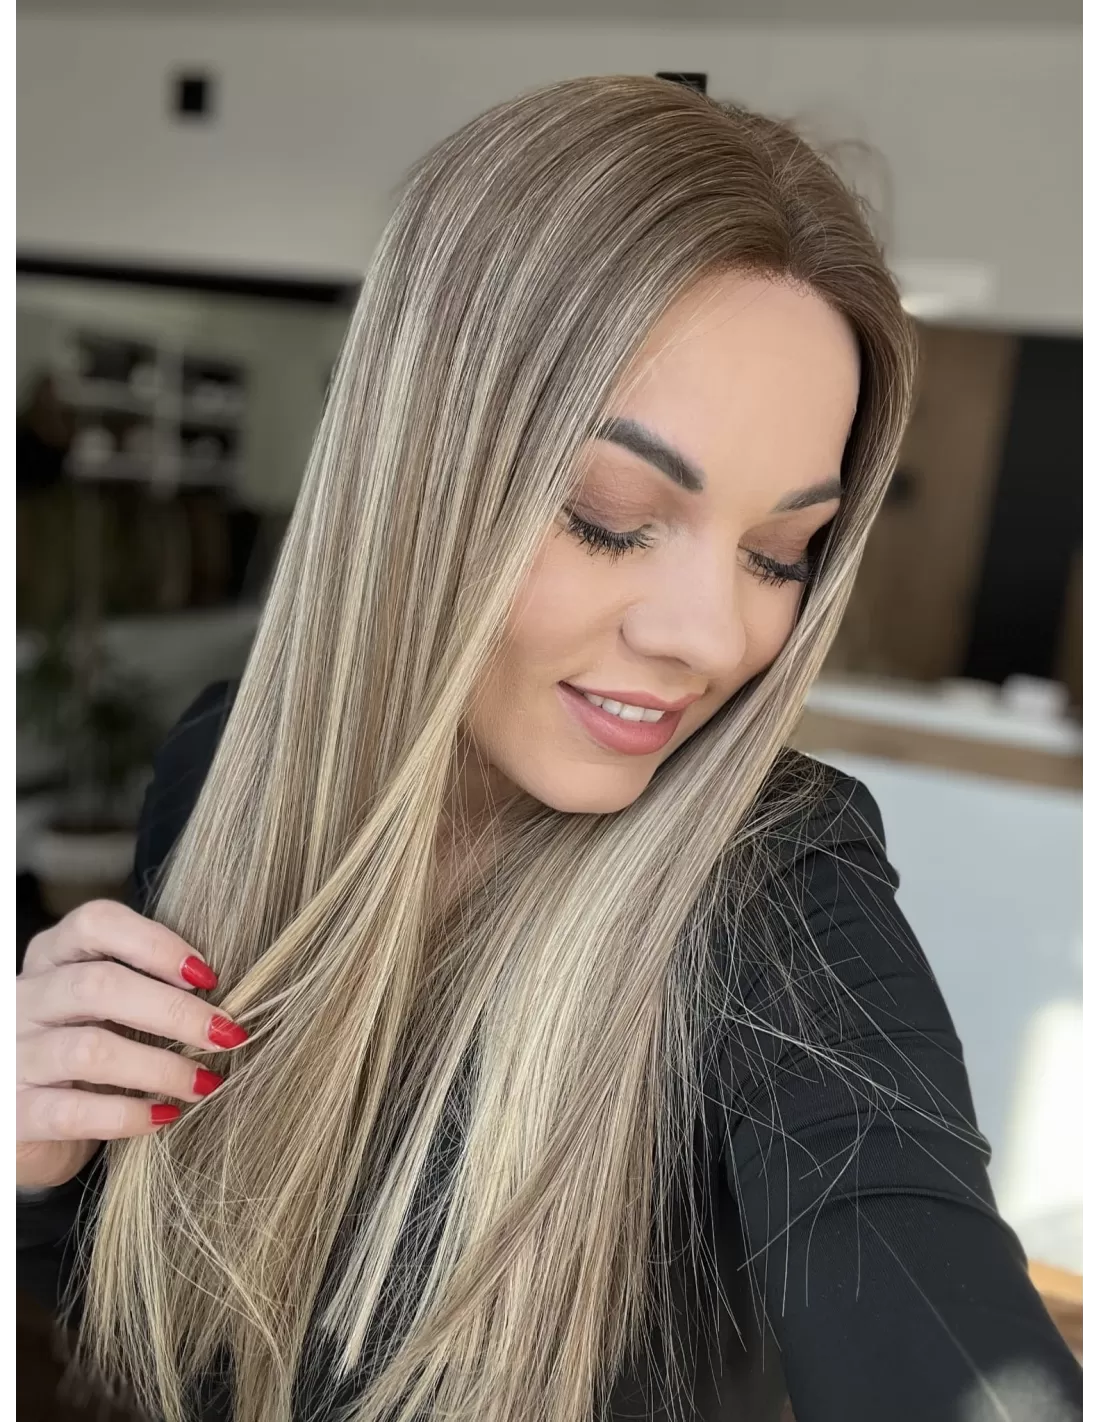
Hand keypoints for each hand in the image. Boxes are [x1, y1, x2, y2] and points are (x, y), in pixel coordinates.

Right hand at [17, 898, 247, 1189]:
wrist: (25, 1121)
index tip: (208, 975)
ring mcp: (13, 1054)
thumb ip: (150, 986)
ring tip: (206, 1082)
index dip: (156, 943)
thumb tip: (234, 990)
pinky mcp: (13, 1113)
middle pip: (98, 985)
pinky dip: (128, 1115)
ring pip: (89, 1050)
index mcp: (52, 955)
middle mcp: (24, 997)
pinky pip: (73, 1111)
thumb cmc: (85, 1047)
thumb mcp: (107, 1006)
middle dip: (174, 1010)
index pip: (96, 923)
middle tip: (226, 1033)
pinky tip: (166, 1116)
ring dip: (161, 1067)